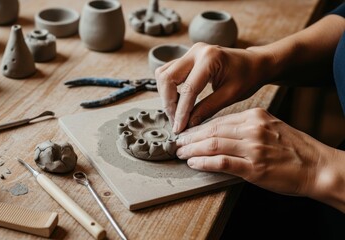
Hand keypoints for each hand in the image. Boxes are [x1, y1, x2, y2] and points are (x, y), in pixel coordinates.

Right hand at [155, 42, 272, 133]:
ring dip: (166, 96)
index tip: (179, 128)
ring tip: (176, 113)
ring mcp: (189, 52)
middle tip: (176, 122)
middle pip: (167, 78)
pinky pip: (168, 72)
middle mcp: (196, 51)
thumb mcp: (230, 96)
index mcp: (210, 58)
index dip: (181, 112)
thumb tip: (187, 125)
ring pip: (163, 74)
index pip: (188, 89)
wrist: (255, 63)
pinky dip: (169, 89)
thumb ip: (207, 109)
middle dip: (169, 103)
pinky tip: (179, 102)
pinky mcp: (187, 57)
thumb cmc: (248, 77)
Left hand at [176, 108, 341, 199]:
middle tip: (178, 143)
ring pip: (213, 144)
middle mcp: (252, 129)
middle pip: (212, 130)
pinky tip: (194, 162)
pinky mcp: (254, 168)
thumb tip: (220, 132)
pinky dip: (205, 162)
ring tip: (181, 153)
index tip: (187, 132)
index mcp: (255, 116)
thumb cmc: (295, 149)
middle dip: (191, 138)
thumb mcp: (272, 127)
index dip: (198, 127)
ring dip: (193, 149)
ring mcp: (253, 148)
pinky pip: (222, 162)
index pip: (218, 120)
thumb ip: (247, 127)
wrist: (318, 167)